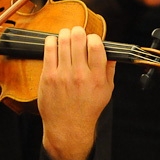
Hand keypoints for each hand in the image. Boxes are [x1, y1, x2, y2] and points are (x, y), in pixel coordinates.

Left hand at [38, 26, 114, 159]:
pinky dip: (52, 41)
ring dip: (66, 34)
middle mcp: (80, 75)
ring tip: (67, 36)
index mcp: (96, 78)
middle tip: (78, 33)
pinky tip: (55, 42)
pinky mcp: (48, 76)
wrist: (68, 127)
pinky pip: (49, 50)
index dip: (94, 37)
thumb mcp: (106, 91)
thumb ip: (109, 70)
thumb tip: (111, 52)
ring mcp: (62, 75)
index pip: (96, 46)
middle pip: (78, 39)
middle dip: (79, 31)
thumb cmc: (87, 109)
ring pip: (63, 41)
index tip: (91, 39)